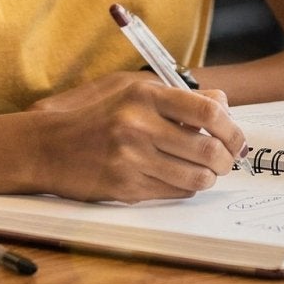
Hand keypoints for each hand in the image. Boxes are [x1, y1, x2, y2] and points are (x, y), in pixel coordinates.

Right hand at [25, 72, 245, 201]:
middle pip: (207, 149)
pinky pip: (173, 192)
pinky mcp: (125, 187)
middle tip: (227, 161)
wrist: (48, 147)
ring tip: (207, 172)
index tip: (235, 138)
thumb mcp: (132, 91)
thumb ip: (178, 97)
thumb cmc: (95, 115)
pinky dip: (186, 188)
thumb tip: (223, 105)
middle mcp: (139, 125)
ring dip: (209, 177)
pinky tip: (181, 179)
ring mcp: (131, 159)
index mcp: (144, 95)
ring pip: (195, 177)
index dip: (231, 128)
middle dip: (227, 160)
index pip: (208, 112)